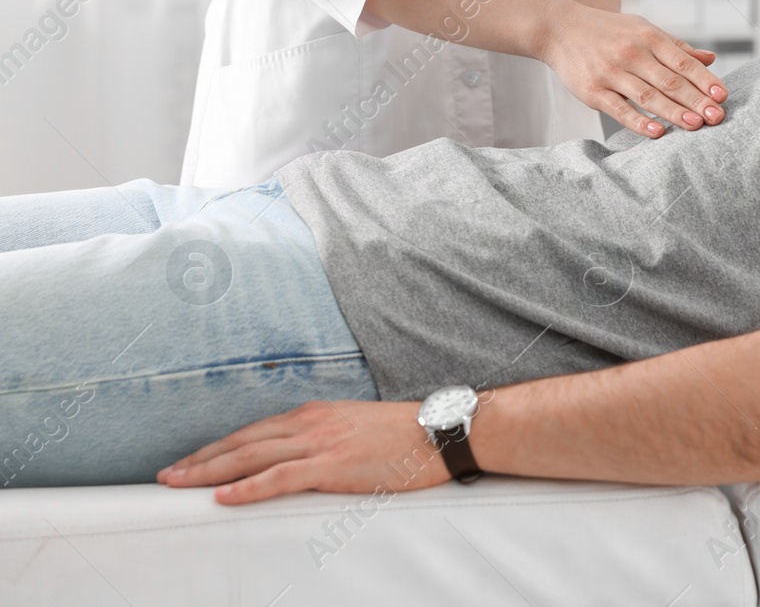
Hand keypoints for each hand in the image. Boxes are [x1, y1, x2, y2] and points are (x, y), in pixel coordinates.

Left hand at [157, 401, 449, 504]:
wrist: (441, 431)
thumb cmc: (405, 436)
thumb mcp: (356, 429)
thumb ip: (326, 438)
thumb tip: (303, 458)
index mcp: (315, 414)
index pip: (254, 431)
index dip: (218, 447)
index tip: (191, 460)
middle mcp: (310, 423)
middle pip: (243, 441)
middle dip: (201, 459)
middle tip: (167, 475)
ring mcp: (320, 442)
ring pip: (251, 456)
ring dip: (210, 472)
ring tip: (179, 484)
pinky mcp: (333, 465)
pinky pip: (280, 477)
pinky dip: (248, 487)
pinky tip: (224, 497)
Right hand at [534, 0, 726, 137]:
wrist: (559, 28)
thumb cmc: (609, 31)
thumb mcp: (643, 29)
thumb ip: (677, 47)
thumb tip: (710, 60)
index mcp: (648, 37)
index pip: (683, 62)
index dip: (704, 80)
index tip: (723, 96)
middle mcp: (632, 53)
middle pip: (670, 81)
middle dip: (696, 100)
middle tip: (717, 117)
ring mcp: (611, 73)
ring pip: (648, 96)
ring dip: (674, 112)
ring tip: (696, 125)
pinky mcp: (593, 91)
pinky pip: (619, 109)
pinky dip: (639, 122)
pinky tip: (658, 132)